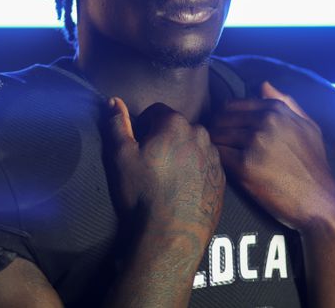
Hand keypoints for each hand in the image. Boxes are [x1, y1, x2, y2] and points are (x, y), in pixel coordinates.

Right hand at [104, 97, 224, 239]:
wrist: (172, 234)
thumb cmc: (144, 193)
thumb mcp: (121, 157)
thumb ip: (117, 124)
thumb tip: (113, 100)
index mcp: (175, 124)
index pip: (156, 111)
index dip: (143, 125)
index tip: (138, 145)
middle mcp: (201, 134)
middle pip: (177, 127)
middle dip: (164, 138)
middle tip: (151, 163)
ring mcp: (214, 157)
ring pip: (193, 145)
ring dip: (181, 153)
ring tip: (167, 178)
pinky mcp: (221, 178)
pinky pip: (205, 164)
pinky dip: (194, 170)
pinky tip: (181, 188)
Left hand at [208, 82, 334, 232]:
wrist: (320, 202)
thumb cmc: (314, 165)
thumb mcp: (309, 127)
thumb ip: (287, 102)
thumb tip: (263, 84)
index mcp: (276, 110)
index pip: (232, 105)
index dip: (224, 118)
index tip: (225, 131)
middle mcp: (265, 122)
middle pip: (220, 119)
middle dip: (216, 131)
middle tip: (219, 146)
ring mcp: (254, 143)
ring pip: (216, 135)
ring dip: (215, 146)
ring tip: (220, 157)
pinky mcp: (245, 166)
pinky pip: (218, 155)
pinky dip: (216, 161)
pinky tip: (223, 168)